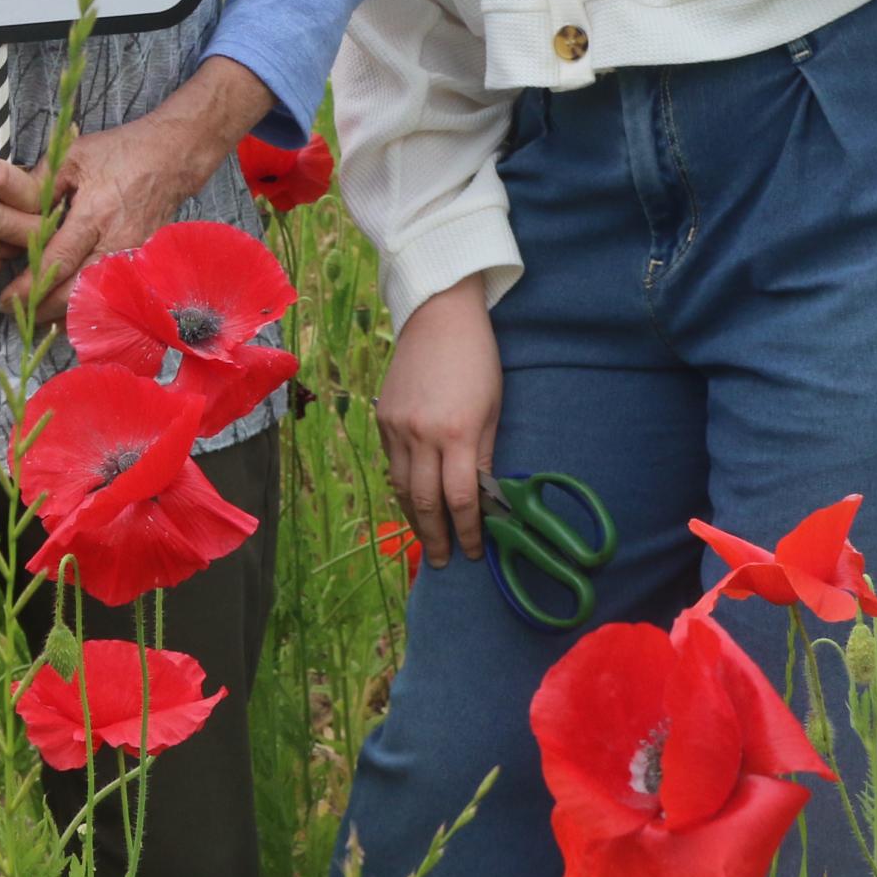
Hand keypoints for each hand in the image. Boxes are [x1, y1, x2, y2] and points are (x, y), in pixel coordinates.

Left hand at [5, 57, 273, 318]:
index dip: (30, 286)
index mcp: (94, 215)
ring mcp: (132, 257)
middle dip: (43, 308)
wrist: (171, 158)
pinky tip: (69, 310)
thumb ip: (41, 184)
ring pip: (95, 300)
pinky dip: (89, 307)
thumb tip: (14, 210)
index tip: (7, 299)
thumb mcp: (73, 156)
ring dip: (64, 314)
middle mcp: (115, 243)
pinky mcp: (141, 263)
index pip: (58, 262)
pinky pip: (111, 294)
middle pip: (76, 292)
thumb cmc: (121, 153)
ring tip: (37, 316)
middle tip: (17, 313)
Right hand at [379, 280, 502, 568]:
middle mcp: (421, 435)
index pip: (461, 499)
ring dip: (415, 519)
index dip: (468, 532)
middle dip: (436, 537)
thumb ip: (485, 456)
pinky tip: (414, 500)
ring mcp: (396, 427)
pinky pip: (392, 464)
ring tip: (428, 539)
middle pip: (425, 502)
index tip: (474, 552)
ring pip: (402, 488)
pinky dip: (403, 487)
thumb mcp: (494, 409)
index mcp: (458, 433)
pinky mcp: (382, 418)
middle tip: (445, 562)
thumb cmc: (478, 360)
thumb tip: (483, 498)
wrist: (438, 315)